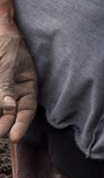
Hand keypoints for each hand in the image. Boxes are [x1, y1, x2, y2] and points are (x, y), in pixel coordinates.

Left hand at [0, 16, 36, 143]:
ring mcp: (2, 89)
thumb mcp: (7, 62)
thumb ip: (5, 85)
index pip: (27, 109)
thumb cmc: (6, 41)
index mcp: (27, 84)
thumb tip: (8, 108)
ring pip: (1, 108)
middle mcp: (13, 90)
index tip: (13, 137)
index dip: (21, 124)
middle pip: (10, 113)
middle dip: (3, 124)